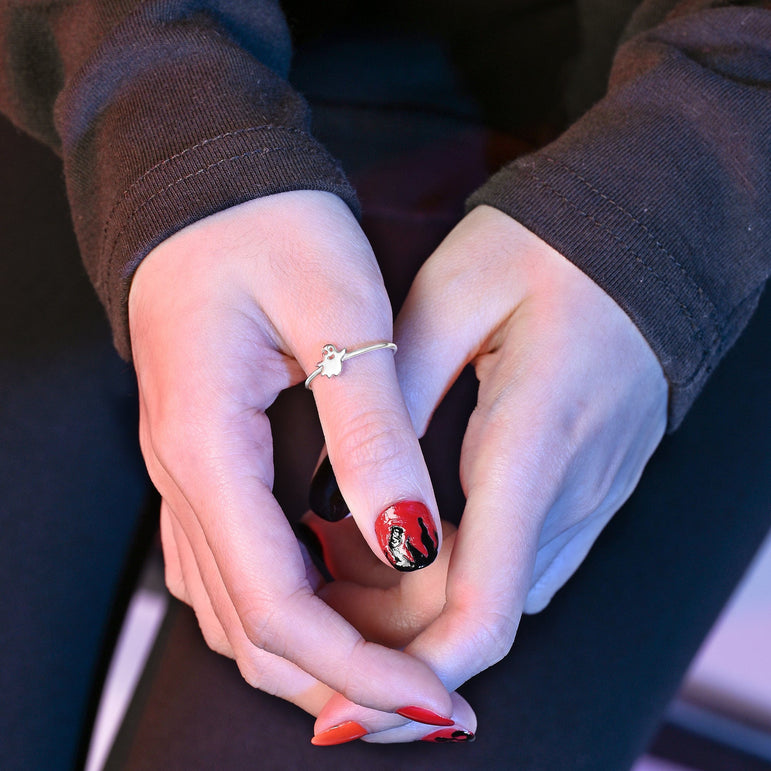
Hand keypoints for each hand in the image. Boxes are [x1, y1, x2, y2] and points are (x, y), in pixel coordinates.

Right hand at [127, 190, 455, 723]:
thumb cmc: (271, 228)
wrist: (211, 190)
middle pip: (254, 631)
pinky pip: (244, 565)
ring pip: (246, 609)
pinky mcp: (209, 465)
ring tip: (409, 651)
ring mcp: (189, 477)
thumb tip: (413, 544)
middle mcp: (183, 479)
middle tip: (432, 693)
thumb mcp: (337, 313)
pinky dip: (305, 600)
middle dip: (344, 680)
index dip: (359, 670)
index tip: (436, 698)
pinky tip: (361, 591)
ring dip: (325, 647)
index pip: (277, 606)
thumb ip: (370, 433)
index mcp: (206, 446)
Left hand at [312, 205, 667, 740]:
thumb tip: (345, 491)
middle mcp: (575, 486)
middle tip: (317, 624)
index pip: (487, 601)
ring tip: (345, 584)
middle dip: (400, 646)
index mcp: (535, 438)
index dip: (417, 670)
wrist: (643, 239)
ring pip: (507, 595)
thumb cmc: (543, 253)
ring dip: (427, 613)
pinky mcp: (594, 485)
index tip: (348, 693)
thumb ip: (394, 396)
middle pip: (488, 616)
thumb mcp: (451, 297)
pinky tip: (409, 551)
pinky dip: (464, 578)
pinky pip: (527, 562)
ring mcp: (595, 492)